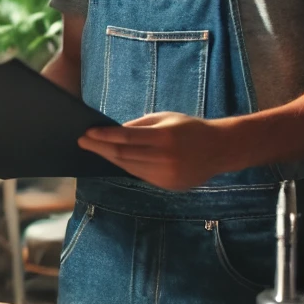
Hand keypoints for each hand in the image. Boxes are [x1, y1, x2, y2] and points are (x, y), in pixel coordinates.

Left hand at [78, 112, 230, 189]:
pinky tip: (114, 159)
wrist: (220, 149)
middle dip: (99, 148)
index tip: (86, 133)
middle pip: (123, 155)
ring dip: (109, 158)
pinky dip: (125, 166)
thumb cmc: (189, 128)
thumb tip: (111, 131)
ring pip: (128, 167)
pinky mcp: (167, 185)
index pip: (125, 137)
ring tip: (94, 149)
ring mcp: (166, 174)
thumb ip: (139, 125)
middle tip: (82, 141)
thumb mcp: (165, 118)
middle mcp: (165, 158)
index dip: (103, 136)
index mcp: (164, 137)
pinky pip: (140, 175)